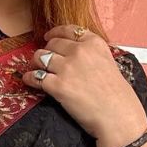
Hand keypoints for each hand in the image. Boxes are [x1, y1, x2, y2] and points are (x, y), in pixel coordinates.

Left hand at [21, 26, 146, 146]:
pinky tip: (29, 80)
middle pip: (52, 44)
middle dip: (46, 51)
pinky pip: (35, 76)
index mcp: (94, 43)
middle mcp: (80, 51)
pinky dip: (29, 78)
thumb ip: (92, 54)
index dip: (55, 33)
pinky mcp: (58, 86)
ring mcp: (67, 68)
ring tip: (37, 70)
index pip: (68, 30)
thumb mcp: (108, 63)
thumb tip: (74, 53)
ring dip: (36, 63)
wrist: (117, 115)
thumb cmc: (117, 95)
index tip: (48, 37)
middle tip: (44, 61)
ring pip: (40, 57)